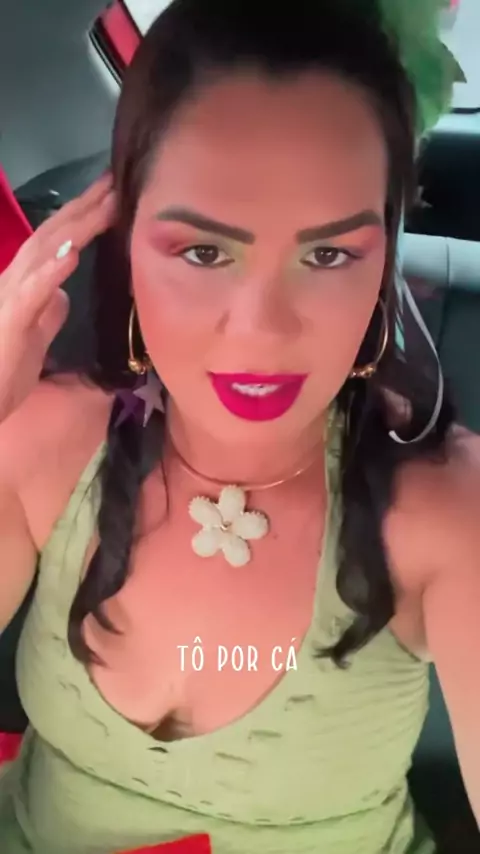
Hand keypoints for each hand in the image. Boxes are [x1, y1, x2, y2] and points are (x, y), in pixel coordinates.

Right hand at [0, 173, 114, 422]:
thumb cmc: (4, 369)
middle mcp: (16, 279)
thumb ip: (48, 310)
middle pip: (53, 235)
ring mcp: (11, 295)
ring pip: (44, 251)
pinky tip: (72, 254)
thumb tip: (64, 293)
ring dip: (75, 227)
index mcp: (25, 283)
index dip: (84, 215)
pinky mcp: (12, 318)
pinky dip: (53, 270)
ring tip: (103, 204)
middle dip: (85, 207)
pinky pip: (33, 291)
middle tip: (114, 181)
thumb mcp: (35, 334)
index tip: (112, 193)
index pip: (57, 241)